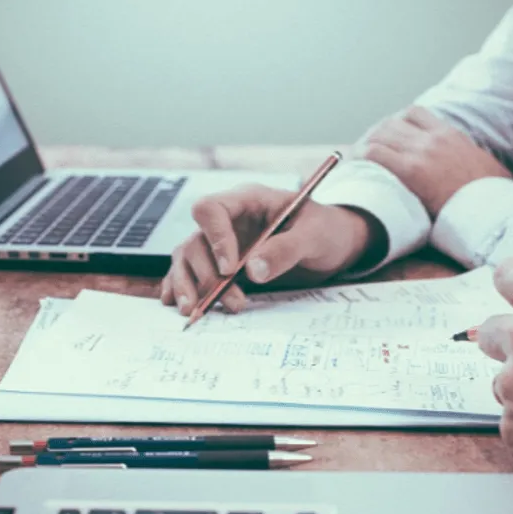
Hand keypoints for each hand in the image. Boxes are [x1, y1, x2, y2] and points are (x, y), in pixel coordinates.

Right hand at [160, 184, 384, 313]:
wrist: (335, 244)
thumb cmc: (326, 231)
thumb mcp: (315, 236)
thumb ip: (285, 249)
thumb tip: (252, 271)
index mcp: (248, 201)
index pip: (211, 210)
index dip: (215, 239)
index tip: (230, 269)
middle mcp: (228, 220)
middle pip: (196, 241)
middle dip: (207, 275)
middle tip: (233, 302)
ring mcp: (222, 243)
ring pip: (187, 259)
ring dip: (189, 286)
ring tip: (196, 312)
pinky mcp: (221, 264)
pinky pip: (190, 272)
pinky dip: (180, 288)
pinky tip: (177, 305)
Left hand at [360, 106, 510, 216]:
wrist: (493, 209)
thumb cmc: (491, 197)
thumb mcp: (485, 166)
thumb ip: (467, 158)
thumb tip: (468, 168)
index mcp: (451, 134)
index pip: (414, 113)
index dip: (395, 121)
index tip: (387, 134)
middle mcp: (434, 138)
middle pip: (391, 122)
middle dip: (375, 134)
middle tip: (364, 149)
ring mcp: (422, 152)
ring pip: (380, 134)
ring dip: (365, 144)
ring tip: (356, 158)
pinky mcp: (411, 170)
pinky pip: (375, 154)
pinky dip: (360, 157)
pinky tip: (355, 166)